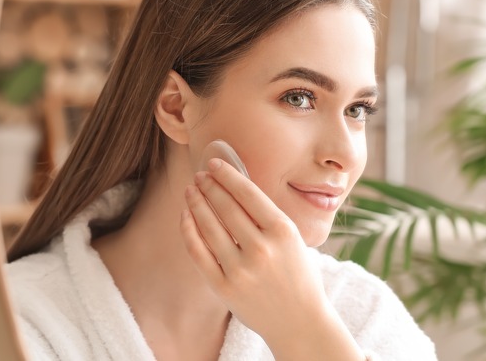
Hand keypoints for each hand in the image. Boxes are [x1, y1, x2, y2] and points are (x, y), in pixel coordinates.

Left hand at [180, 158, 363, 359]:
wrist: (299, 321)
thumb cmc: (298, 274)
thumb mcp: (294, 239)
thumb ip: (267, 216)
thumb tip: (235, 185)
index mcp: (283, 231)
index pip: (248, 193)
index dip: (227, 175)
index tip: (214, 164)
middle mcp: (261, 248)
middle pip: (226, 207)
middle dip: (209, 186)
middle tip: (199, 174)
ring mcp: (240, 269)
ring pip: (209, 226)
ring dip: (196, 203)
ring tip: (191, 190)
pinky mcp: (224, 287)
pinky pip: (199, 252)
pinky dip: (189, 230)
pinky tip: (186, 215)